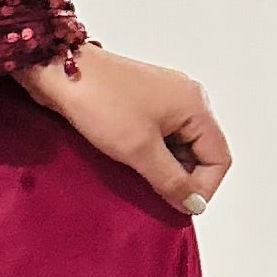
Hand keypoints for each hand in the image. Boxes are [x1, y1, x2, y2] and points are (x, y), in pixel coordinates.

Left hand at [14, 41, 230, 216]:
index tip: (179, 205)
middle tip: (157, 195)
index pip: (219, 157)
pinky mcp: (140, 103)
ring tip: (139, 178)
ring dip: (163, 167)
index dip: (203, 187)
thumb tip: (193, 204)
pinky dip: (149, 155)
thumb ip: (172, 181)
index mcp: (195, 104)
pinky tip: (130, 163)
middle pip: (201, 152)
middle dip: (183, 178)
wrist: (57, 70)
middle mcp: (185, 99)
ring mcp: (162, 99)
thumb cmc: (99, 100)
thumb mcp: (140, 149)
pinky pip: (158, 137)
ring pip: (177, 147)